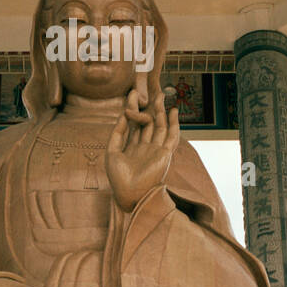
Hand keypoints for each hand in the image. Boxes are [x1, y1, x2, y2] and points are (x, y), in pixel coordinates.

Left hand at [106, 86, 178, 212]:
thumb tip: (123, 115)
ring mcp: (155, 150)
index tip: (132, 94)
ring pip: (160, 126)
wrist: (129, 195)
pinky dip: (174, 124)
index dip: (133, 108)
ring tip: (161, 97)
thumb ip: (118, 133)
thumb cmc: (118, 178)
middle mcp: (145, 147)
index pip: (134, 123)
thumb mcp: (112, 152)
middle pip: (148, 122)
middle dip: (148, 107)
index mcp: (131, 147)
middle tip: (148, 91)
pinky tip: (173, 111)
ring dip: (161, 112)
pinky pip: (171, 136)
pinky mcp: (165, 154)